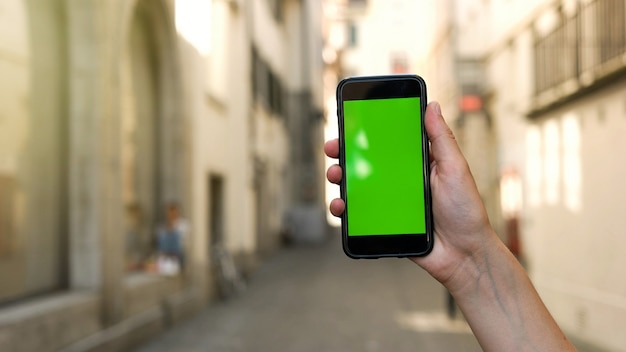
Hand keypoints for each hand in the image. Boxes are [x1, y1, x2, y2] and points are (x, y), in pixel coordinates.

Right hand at [325, 102, 498, 290]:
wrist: (464, 254)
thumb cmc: (466, 211)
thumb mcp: (455, 169)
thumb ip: (442, 139)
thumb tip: (432, 106)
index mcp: (417, 163)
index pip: (388, 142)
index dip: (369, 131)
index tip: (351, 122)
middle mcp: (400, 180)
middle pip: (366, 162)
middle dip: (345, 152)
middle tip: (334, 148)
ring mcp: (390, 202)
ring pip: (357, 186)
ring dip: (340, 178)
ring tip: (335, 175)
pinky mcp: (384, 223)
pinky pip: (359, 214)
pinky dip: (344, 208)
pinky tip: (341, 205)